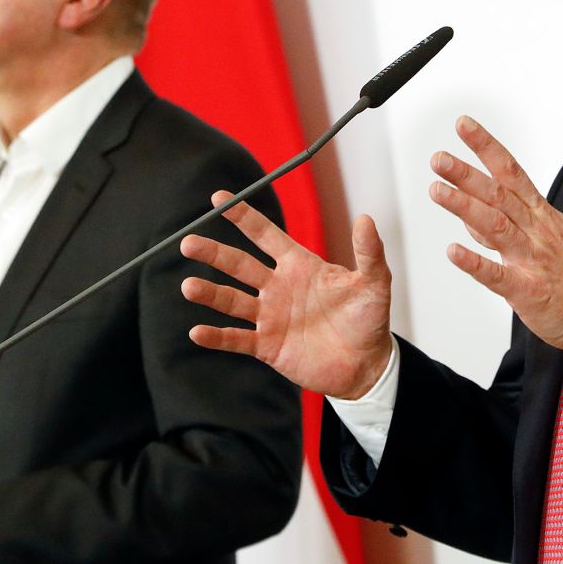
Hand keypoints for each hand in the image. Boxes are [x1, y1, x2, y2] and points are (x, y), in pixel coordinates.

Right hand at [181, 194, 393, 399]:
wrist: (367, 365)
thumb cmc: (369, 320)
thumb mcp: (374, 283)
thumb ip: (369, 252)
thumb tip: (366, 218)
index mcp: (298, 265)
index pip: (265, 234)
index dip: (242, 216)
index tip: (219, 198)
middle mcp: (278, 287)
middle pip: (239, 264)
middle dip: (214, 253)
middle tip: (188, 242)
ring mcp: (270, 317)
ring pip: (232, 300)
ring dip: (210, 293)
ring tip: (188, 287)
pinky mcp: (268, 346)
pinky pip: (237, 339)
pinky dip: (217, 337)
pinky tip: (197, 331)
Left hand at [430, 115, 562, 352]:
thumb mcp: (545, 234)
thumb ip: (505, 221)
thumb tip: (470, 208)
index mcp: (538, 213)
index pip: (509, 171)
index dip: (486, 146)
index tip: (464, 125)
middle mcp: (534, 230)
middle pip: (499, 194)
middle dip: (466, 174)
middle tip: (440, 160)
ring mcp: (530, 258)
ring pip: (495, 226)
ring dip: (464, 207)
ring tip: (438, 191)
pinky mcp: (526, 289)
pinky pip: (497, 275)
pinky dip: (474, 262)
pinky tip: (454, 252)